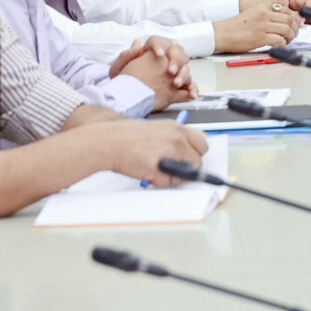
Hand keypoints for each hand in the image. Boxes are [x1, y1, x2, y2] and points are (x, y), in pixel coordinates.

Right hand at [95, 120, 209, 185]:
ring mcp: (170, 154)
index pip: (202, 144)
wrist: (108, 142)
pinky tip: (148, 173)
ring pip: (184, 174)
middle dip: (189, 168)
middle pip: (198, 161)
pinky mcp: (159, 169)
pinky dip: (159, 182)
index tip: (190, 159)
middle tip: (173, 168)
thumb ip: (173, 138)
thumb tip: (186, 150)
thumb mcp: (156, 128)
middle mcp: (177, 140)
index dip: (195, 154)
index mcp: (177, 129)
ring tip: (156, 169)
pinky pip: (167, 182)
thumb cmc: (127, 135)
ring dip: (172, 176)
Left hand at [111, 37, 193, 107]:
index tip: (159, 54)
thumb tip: (137, 44)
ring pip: (185, 67)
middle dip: (176, 60)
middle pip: (177, 51)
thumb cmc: (122, 82)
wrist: (125, 98)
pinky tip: (191, 94)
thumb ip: (126, 56)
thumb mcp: (118, 69)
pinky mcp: (178, 86)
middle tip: (170, 71)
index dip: (159, 46)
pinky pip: (189, 85)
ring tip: (176, 84)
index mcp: (150, 51)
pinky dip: (192, 89)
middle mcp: (165, 59)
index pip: (158, 41)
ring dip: (184, 75)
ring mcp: (173, 72)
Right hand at [213, 0, 302, 52]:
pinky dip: (283, 43)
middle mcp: (264, 15)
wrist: (221, 34)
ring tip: (287, 40)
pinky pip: (279, 40)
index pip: (286, 10)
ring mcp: (262, 26)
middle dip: (295, 28)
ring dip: (290, 37)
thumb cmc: (234, 27)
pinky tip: (280, 45)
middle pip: (289, 19)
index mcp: (262, 8)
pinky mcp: (260, 37)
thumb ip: (266, 16)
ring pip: (286, 29)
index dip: (294, 18)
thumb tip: (282, 22)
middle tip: (293, 34)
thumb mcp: (252, 15)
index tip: (296, 24)